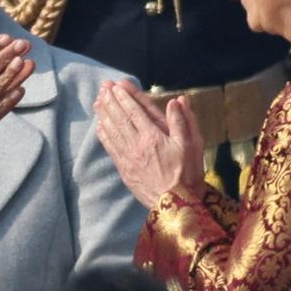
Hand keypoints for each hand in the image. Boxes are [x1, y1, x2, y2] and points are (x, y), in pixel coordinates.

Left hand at [94, 81, 205, 208]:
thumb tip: (177, 101)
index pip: (135, 112)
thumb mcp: (192, 146)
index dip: (125, 97)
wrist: (175, 205)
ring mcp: (128, 157)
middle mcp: (137, 145)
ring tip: (97, 101)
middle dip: (111, 101)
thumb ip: (183, 122)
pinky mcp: (124, 169)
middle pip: (120, 118)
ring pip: (112, 131)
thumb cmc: (187, 174)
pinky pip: (110, 148)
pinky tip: (99, 125)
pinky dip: (104, 135)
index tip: (117, 86)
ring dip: (104, 114)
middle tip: (103, 87)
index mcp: (153, 137)